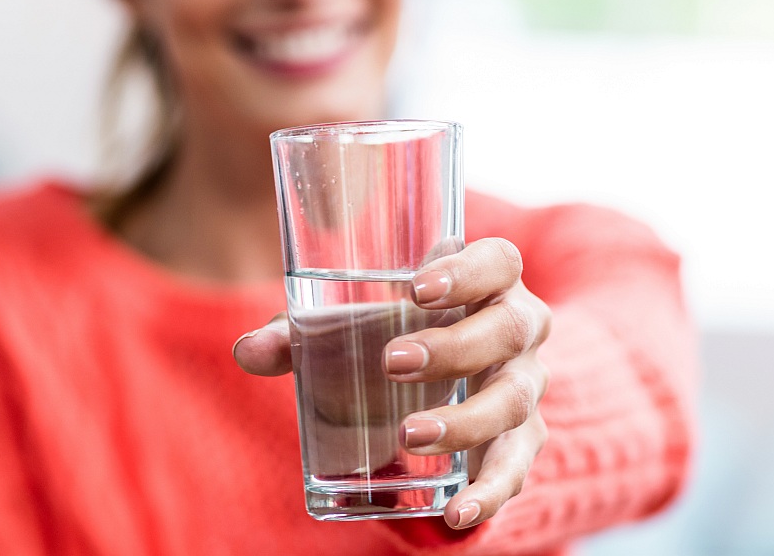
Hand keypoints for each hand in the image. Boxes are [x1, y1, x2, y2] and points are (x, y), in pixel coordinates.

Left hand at [234, 238, 551, 529]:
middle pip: (511, 327)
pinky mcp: (522, 440)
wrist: (457, 383)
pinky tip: (458, 513)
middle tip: (390, 362)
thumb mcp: (353, 328)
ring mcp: (525, 386)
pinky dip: (490, 492)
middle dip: (453, 347)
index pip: (499, 260)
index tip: (416, 288)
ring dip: (464, 420)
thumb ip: (302, 336)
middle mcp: (518, 329)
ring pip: (513, 399)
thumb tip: (247, 352)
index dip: (469, 269)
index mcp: (486, 283)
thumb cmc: (398, 334)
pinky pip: (516, 467)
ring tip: (407, 435)